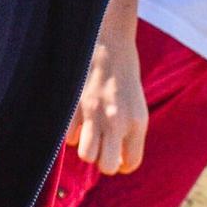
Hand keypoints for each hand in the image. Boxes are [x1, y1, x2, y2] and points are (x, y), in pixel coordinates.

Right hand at [65, 32, 145, 174]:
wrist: (109, 40)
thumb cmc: (123, 73)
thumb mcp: (135, 103)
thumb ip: (128, 130)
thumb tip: (115, 160)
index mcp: (137, 121)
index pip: (131, 163)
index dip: (122, 163)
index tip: (117, 155)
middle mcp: (117, 121)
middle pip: (106, 167)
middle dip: (102, 160)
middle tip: (102, 145)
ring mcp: (94, 114)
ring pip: (85, 155)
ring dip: (86, 147)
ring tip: (89, 132)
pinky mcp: (74, 107)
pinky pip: (69, 137)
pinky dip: (72, 132)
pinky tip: (78, 118)